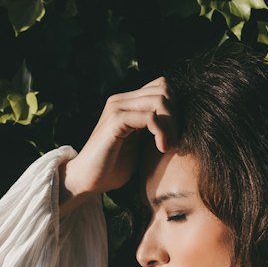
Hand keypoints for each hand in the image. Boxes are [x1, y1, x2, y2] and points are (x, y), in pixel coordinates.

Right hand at [60, 76, 177, 208]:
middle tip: (175, 140)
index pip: (162, 86)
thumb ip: (153, 128)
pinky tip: (162, 148)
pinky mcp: (114, 121)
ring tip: (168, 146)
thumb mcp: (140, 143)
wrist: (88, 180)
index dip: (175, 107)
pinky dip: (161, 132)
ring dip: (171, 125)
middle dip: (176, 115)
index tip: (176, 133)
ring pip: (159, 100)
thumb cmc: (114, 166)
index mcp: (127, 102)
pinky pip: (149, 117)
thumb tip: (179, 123)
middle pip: (164, 89)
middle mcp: (121, 100)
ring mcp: (116, 108)